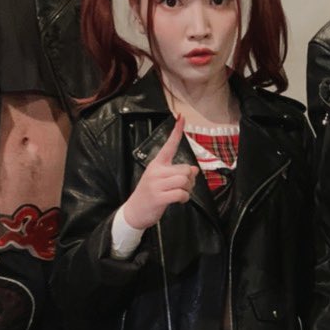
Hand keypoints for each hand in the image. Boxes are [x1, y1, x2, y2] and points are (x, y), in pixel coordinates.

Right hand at [121, 114, 197, 230]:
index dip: (176, 131)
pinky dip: (184, 198)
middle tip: (185, 187)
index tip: (181, 117)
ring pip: (184, 181)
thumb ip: (177, 173)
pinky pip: (181, 193)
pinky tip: (179, 201)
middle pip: (185, 169)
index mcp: (156, 164)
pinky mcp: (159, 197)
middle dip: (190, 180)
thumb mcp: (161, 180)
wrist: (134, 212)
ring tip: (181, 194)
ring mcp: (156, 184)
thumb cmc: (149, 195)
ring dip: (188, 190)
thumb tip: (194, 170)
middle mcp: (156, 171)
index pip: (168, 145)